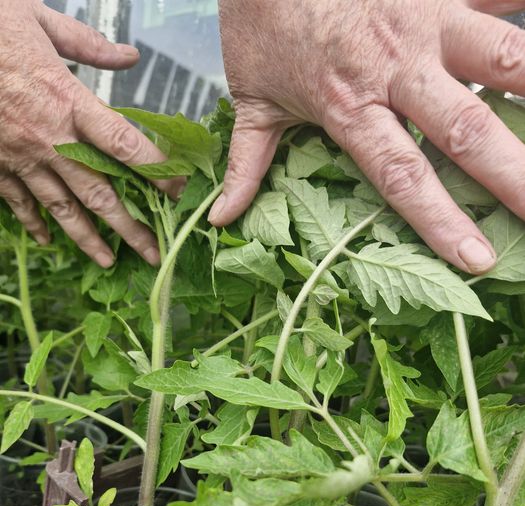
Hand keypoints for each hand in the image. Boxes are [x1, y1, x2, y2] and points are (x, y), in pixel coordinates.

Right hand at [0, 1, 180, 266]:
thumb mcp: (40, 19)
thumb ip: (88, 45)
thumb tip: (130, 56)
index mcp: (67, 100)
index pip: (124, 145)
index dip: (156, 172)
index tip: (180, 194)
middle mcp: (49, 138)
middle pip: (99, 194)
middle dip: (130, 228)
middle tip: (154, 254)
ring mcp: (20, 156)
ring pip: (62, 208)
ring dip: (87, 239)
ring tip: (109, 261)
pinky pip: (18, 202)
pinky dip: (33, 223)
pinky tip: (47, 241)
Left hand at [212, 0, 524, 274]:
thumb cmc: (260, 19)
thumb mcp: (249, 98)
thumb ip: (246, 163)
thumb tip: (224, 219)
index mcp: (351, 106)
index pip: (403, 176)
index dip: (442, 222)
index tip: (478, 260)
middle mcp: (397, 68)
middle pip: (468, 128)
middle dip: (515, 174)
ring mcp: (428, 18)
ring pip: (506, 55)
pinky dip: (524, 7)